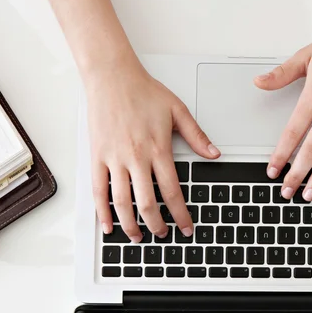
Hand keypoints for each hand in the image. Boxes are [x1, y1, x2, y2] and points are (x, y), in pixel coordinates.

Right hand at [87, 62, 219, 241]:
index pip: (172, 192)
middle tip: (162, 234)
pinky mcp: (97, 157)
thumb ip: (197, 136)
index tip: (186, 228)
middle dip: (156, 225)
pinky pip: (98, 190)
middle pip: (147, 203)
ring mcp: (114, 159)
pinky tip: (108, 226)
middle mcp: (136, 158)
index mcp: (158, 149)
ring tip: (137, 237)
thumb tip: (214, 154)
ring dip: (131, 225)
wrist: (112, 76)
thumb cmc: (142, 90)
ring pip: (122, 202)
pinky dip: (102, 212)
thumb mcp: (177, 110)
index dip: (180, 215)